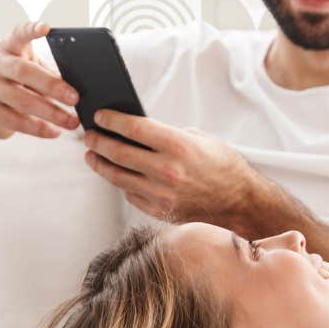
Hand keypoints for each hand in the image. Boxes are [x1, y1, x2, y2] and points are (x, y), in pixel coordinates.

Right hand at [0, 21, 80, 138]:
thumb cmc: (19, 82)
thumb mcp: (31, 69)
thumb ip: (49, 71)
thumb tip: (81, 84)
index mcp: (8, 47)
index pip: (18, 33)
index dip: (30, 29)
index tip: (46, 27)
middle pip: (23, 71)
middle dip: (52, 86)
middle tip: (75, 98)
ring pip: (21, 100)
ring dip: (51, 113)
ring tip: (72, 121)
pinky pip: (15, 121)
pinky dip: (38, 128)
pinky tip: (54, 131)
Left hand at [82, 110, 258, 221]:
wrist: (239, 200)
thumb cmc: (222, 165)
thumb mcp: (198, 138)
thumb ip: (166, 134)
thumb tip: (135, 130)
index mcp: (179, 146)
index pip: (133, 128)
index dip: (111, 120)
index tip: (99, 116)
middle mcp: (167, 171)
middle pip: (119, 153)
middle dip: (98, 141)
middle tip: (89, 135)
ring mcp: (162, 195)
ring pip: (118, 177)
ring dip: (100, 164)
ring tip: (92, 155)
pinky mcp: (160, 211)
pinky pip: (130, 195)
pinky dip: (121, 183)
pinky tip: (117, 173)